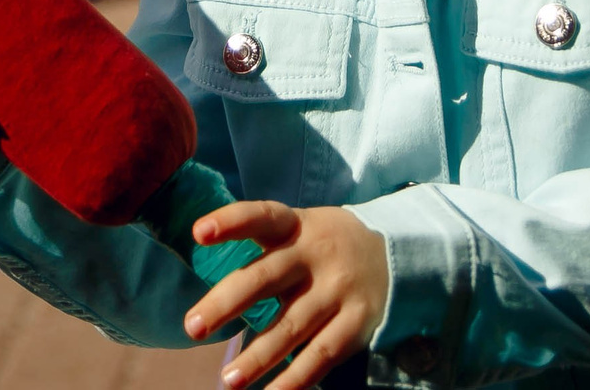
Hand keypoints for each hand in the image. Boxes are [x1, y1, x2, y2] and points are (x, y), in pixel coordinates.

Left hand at [183, 201, 388, 389]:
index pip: (261, 216)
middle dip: (225, 303)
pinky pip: (320, 355)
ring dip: (257, 356)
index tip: (198, 232)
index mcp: (295, 226)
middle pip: (264, 278)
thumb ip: (264, 248)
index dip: (231, 222)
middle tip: (192, 327)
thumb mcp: (301, 228)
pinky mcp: (355, 322)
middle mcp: (314, 255)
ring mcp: (336, 290)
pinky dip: (294, 378)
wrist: (397, 254)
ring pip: (290, 327)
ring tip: (228, 379)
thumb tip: (214, 289)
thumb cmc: (326, 245)